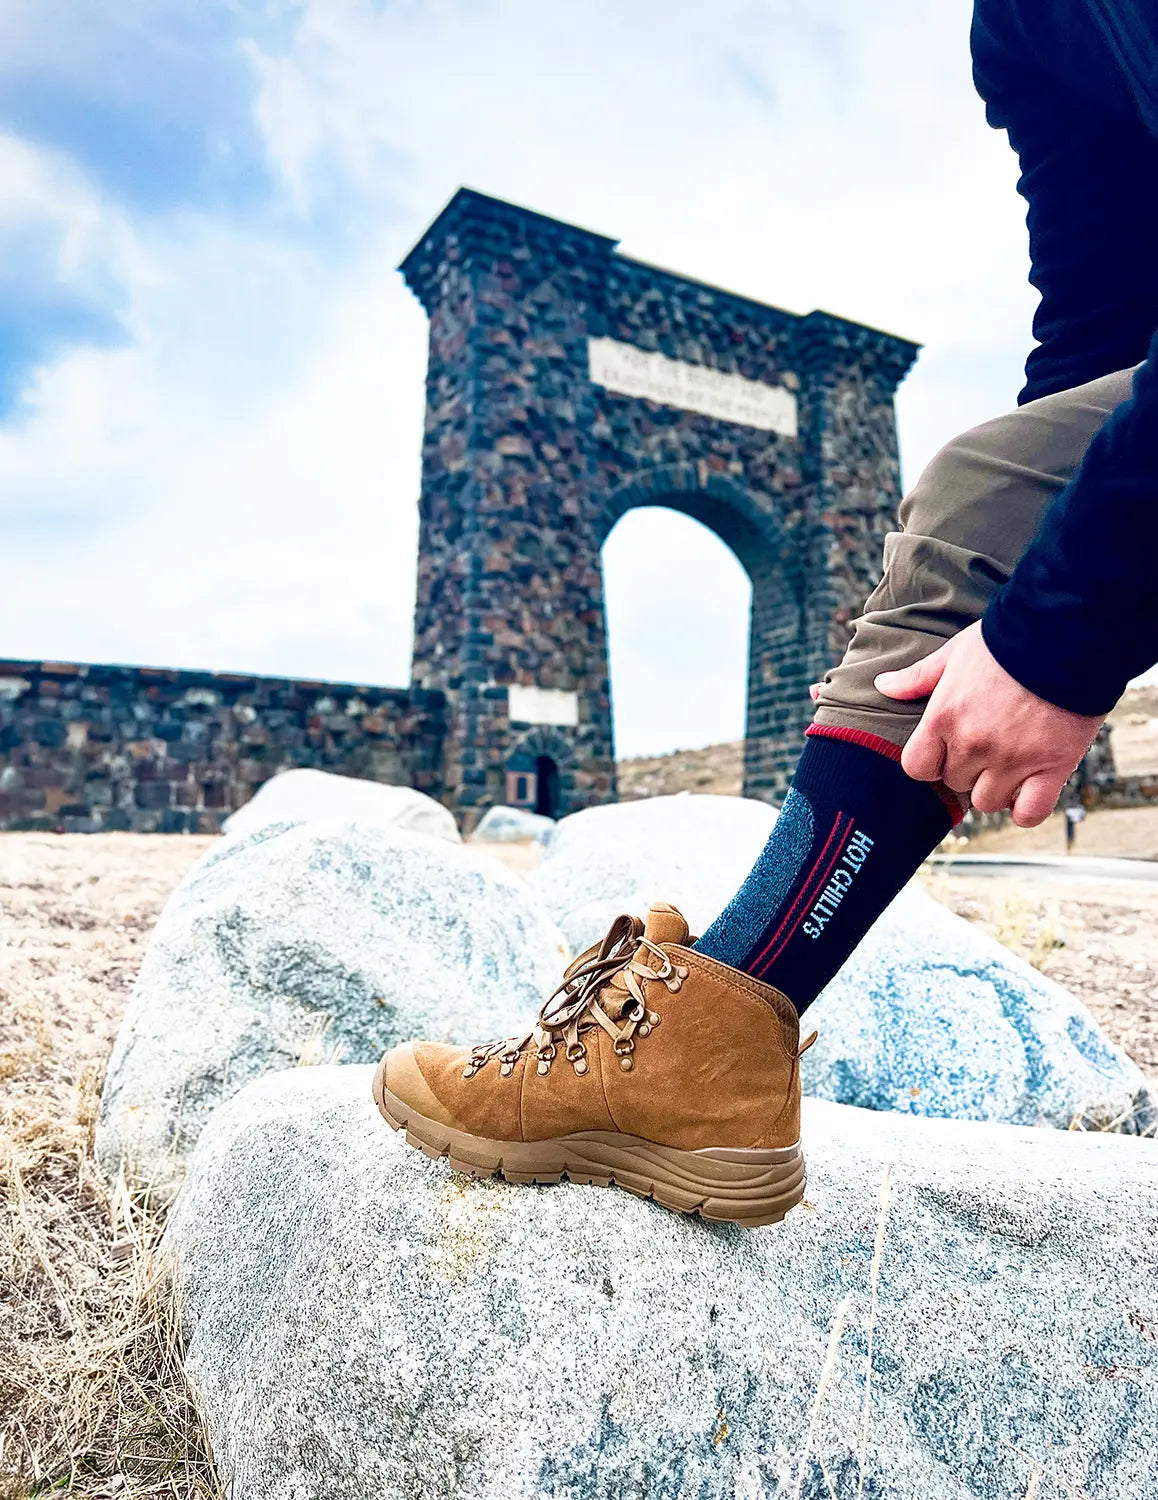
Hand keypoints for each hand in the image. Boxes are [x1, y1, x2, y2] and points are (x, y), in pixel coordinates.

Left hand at [873, 622, 1103, 826]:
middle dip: (967, 769)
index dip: (930, 762)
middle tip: (987, 746)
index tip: (946, 750)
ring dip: (995, 788)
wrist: (1066, 634)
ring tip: (1009, 764)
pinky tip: (1029, 789)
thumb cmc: (1006, 641)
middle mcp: (974, 744)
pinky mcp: (1052, 767)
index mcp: (944, 718)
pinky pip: (1030, 813)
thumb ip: (917, 677)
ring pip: (988, 802)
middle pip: (955, 783)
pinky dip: (1027, 809)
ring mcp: (1012, 759)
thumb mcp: (954, 653)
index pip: (917, 767)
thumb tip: (882, 685)